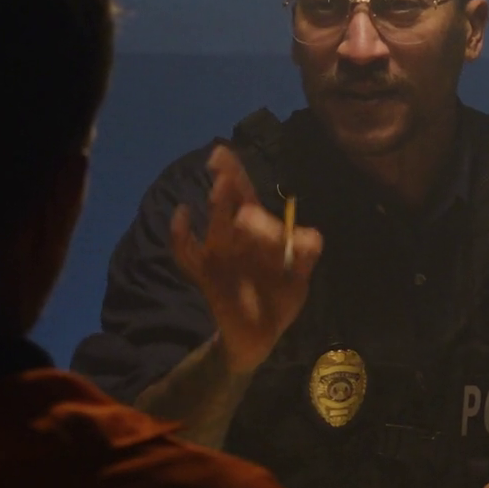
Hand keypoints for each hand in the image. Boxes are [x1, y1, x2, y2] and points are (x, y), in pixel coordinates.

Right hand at [170, 145, 323, 373]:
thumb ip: (305, 256)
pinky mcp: (206, 275)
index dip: (236, 173)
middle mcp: (234, 237)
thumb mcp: (299, 279)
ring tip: (221, 188)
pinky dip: (179, 235)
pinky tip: (181, 215)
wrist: (260, 334)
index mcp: (257, 232)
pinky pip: (186, 255)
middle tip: (222, 166)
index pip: (246, 195)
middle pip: (229, 203)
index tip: (222, 153)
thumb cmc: (279, 298)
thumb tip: (309, 236)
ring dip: (218, 207)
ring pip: (216, 227)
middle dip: (228, 183)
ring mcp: (218, 255)